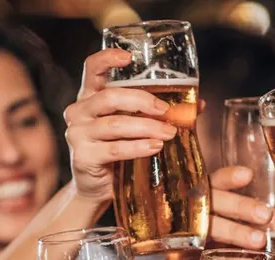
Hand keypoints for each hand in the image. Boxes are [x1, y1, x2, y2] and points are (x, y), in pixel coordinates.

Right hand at [64, 49, 176, 202]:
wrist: (95, 187)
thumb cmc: (115, 151)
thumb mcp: (131, 126)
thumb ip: (156, 113)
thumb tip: (198, 106)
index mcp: (89, 97)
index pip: (91, 68)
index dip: (107, 59)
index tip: (129, 57)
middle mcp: (78, 112)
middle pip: (109, 97)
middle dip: (143, 101)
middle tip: (166, 111)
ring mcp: (77, 135)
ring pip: (115, 125)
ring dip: (147, 127)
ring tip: (169, 133)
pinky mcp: (83, 157)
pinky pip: (115, 149)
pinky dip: (138, 147)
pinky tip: (155, 147)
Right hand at [156, 166, 274, 259]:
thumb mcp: (246, 248)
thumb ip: (258, 231)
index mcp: (200, 212)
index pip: (210, 187)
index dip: (226, 178)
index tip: (248, 175)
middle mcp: (183, 225)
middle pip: (204, 205)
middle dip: (237, 207)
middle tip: (264, 215)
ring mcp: (175, 247)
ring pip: (201, 232)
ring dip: (232, 233)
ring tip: (260, 241)